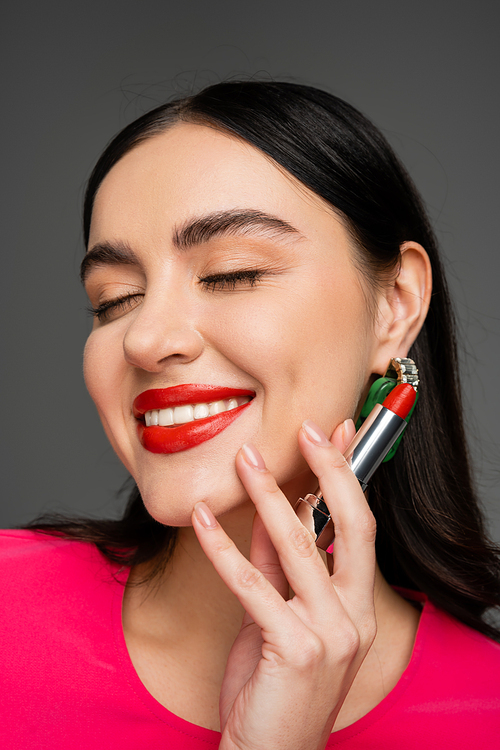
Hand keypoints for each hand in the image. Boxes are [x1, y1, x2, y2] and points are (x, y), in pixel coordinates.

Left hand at [191, 419, 376, 749]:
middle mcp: (355, 617)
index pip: (359, 527)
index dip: (348, 477)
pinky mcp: (294, 650)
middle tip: (308, 429)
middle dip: (331, 471)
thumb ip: (277, 565)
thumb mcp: (279, 617)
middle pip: (352, 527)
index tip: (338, 434)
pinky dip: (223, 546)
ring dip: (268, 496)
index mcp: (358, 606)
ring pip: (298, 547)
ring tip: (246, 457)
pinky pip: (252, 584)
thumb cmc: (275, 688)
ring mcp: (330, 635)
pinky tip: (203, 518)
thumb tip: (271, 509)